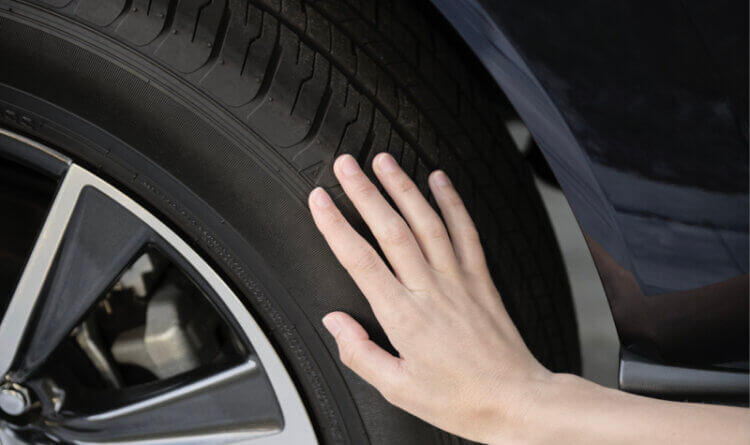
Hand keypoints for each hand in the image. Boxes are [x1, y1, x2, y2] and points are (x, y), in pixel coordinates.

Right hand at [308, 153, 550, 442]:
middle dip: (364, 192)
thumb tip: (334, 322)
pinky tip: (440, 181)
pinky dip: (453, 203)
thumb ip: (360, 353)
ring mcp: (459, 280)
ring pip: (427, 222)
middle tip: (346, 165)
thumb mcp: (397, 389)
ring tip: (384, 161)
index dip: (336, 226)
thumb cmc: (460, 399)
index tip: (320, 200)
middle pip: (391, 230)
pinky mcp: (482, 279)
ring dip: (403, 188)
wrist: (516, 401)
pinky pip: (466, 232)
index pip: (361, 261)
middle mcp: (430, 290)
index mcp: (404, 317)